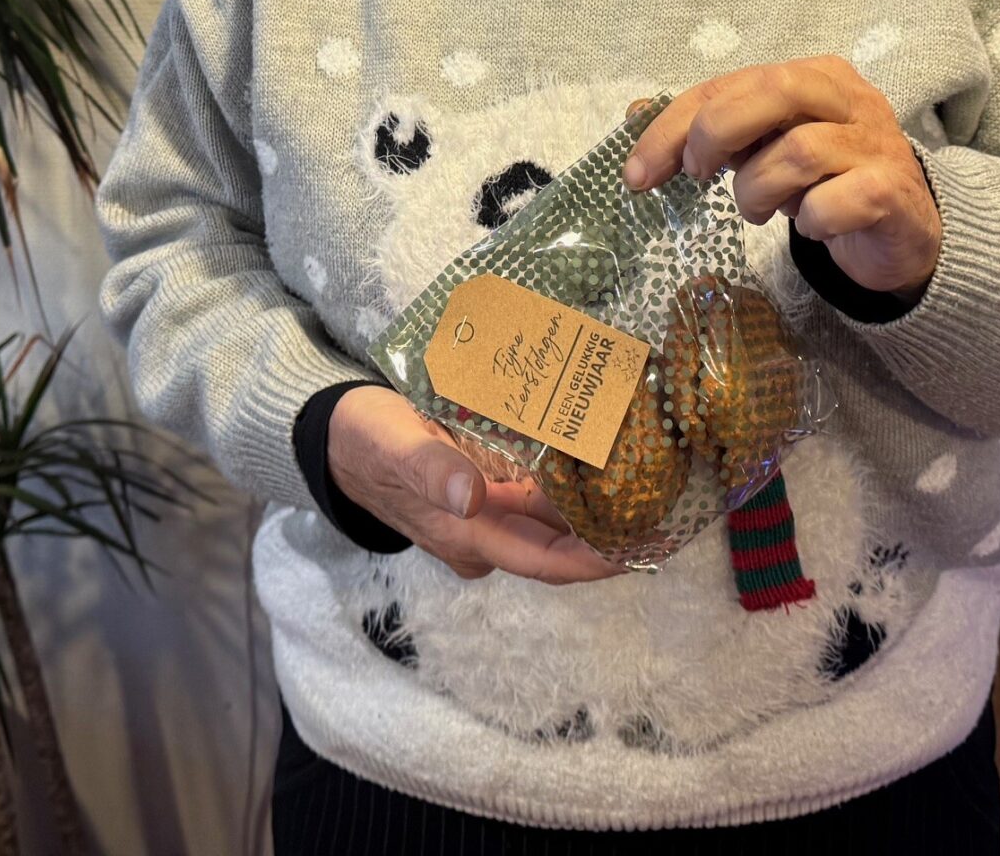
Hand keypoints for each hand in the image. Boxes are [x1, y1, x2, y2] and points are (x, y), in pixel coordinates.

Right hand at [327, 385, 624, 582]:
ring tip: (647, 477)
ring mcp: (482, 515)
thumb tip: (472, 498)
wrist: (332, 437)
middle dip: (610, 532)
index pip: (546, 563)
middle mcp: (482, 533)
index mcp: (466, 534)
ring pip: (549, 520)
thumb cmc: (365, 440)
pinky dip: (566, 482)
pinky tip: (596, 455)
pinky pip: (533, 495)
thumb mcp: (392, 447)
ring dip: (592, 506)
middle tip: (667, 504)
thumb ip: (430, 471)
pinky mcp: (481, 490)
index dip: (598, 562)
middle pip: (558, 545)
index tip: (648, 549)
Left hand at [623, 57, 942, 299]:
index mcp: (814, 76)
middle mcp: (849, 99)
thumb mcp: (766, 148)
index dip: (675, 126)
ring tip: (758, 209)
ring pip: (798, 151)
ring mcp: (875, 143)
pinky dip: (808, 221)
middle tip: (696, 176)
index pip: (731, 83)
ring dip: (759, 191)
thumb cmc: (826, 181)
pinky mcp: (892, 191)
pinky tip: (811, 225)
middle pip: (773, 90)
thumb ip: (715, 129)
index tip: (637, 173)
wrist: (905, 231)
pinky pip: (833, 202)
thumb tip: (638, 111)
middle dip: (715, 134)